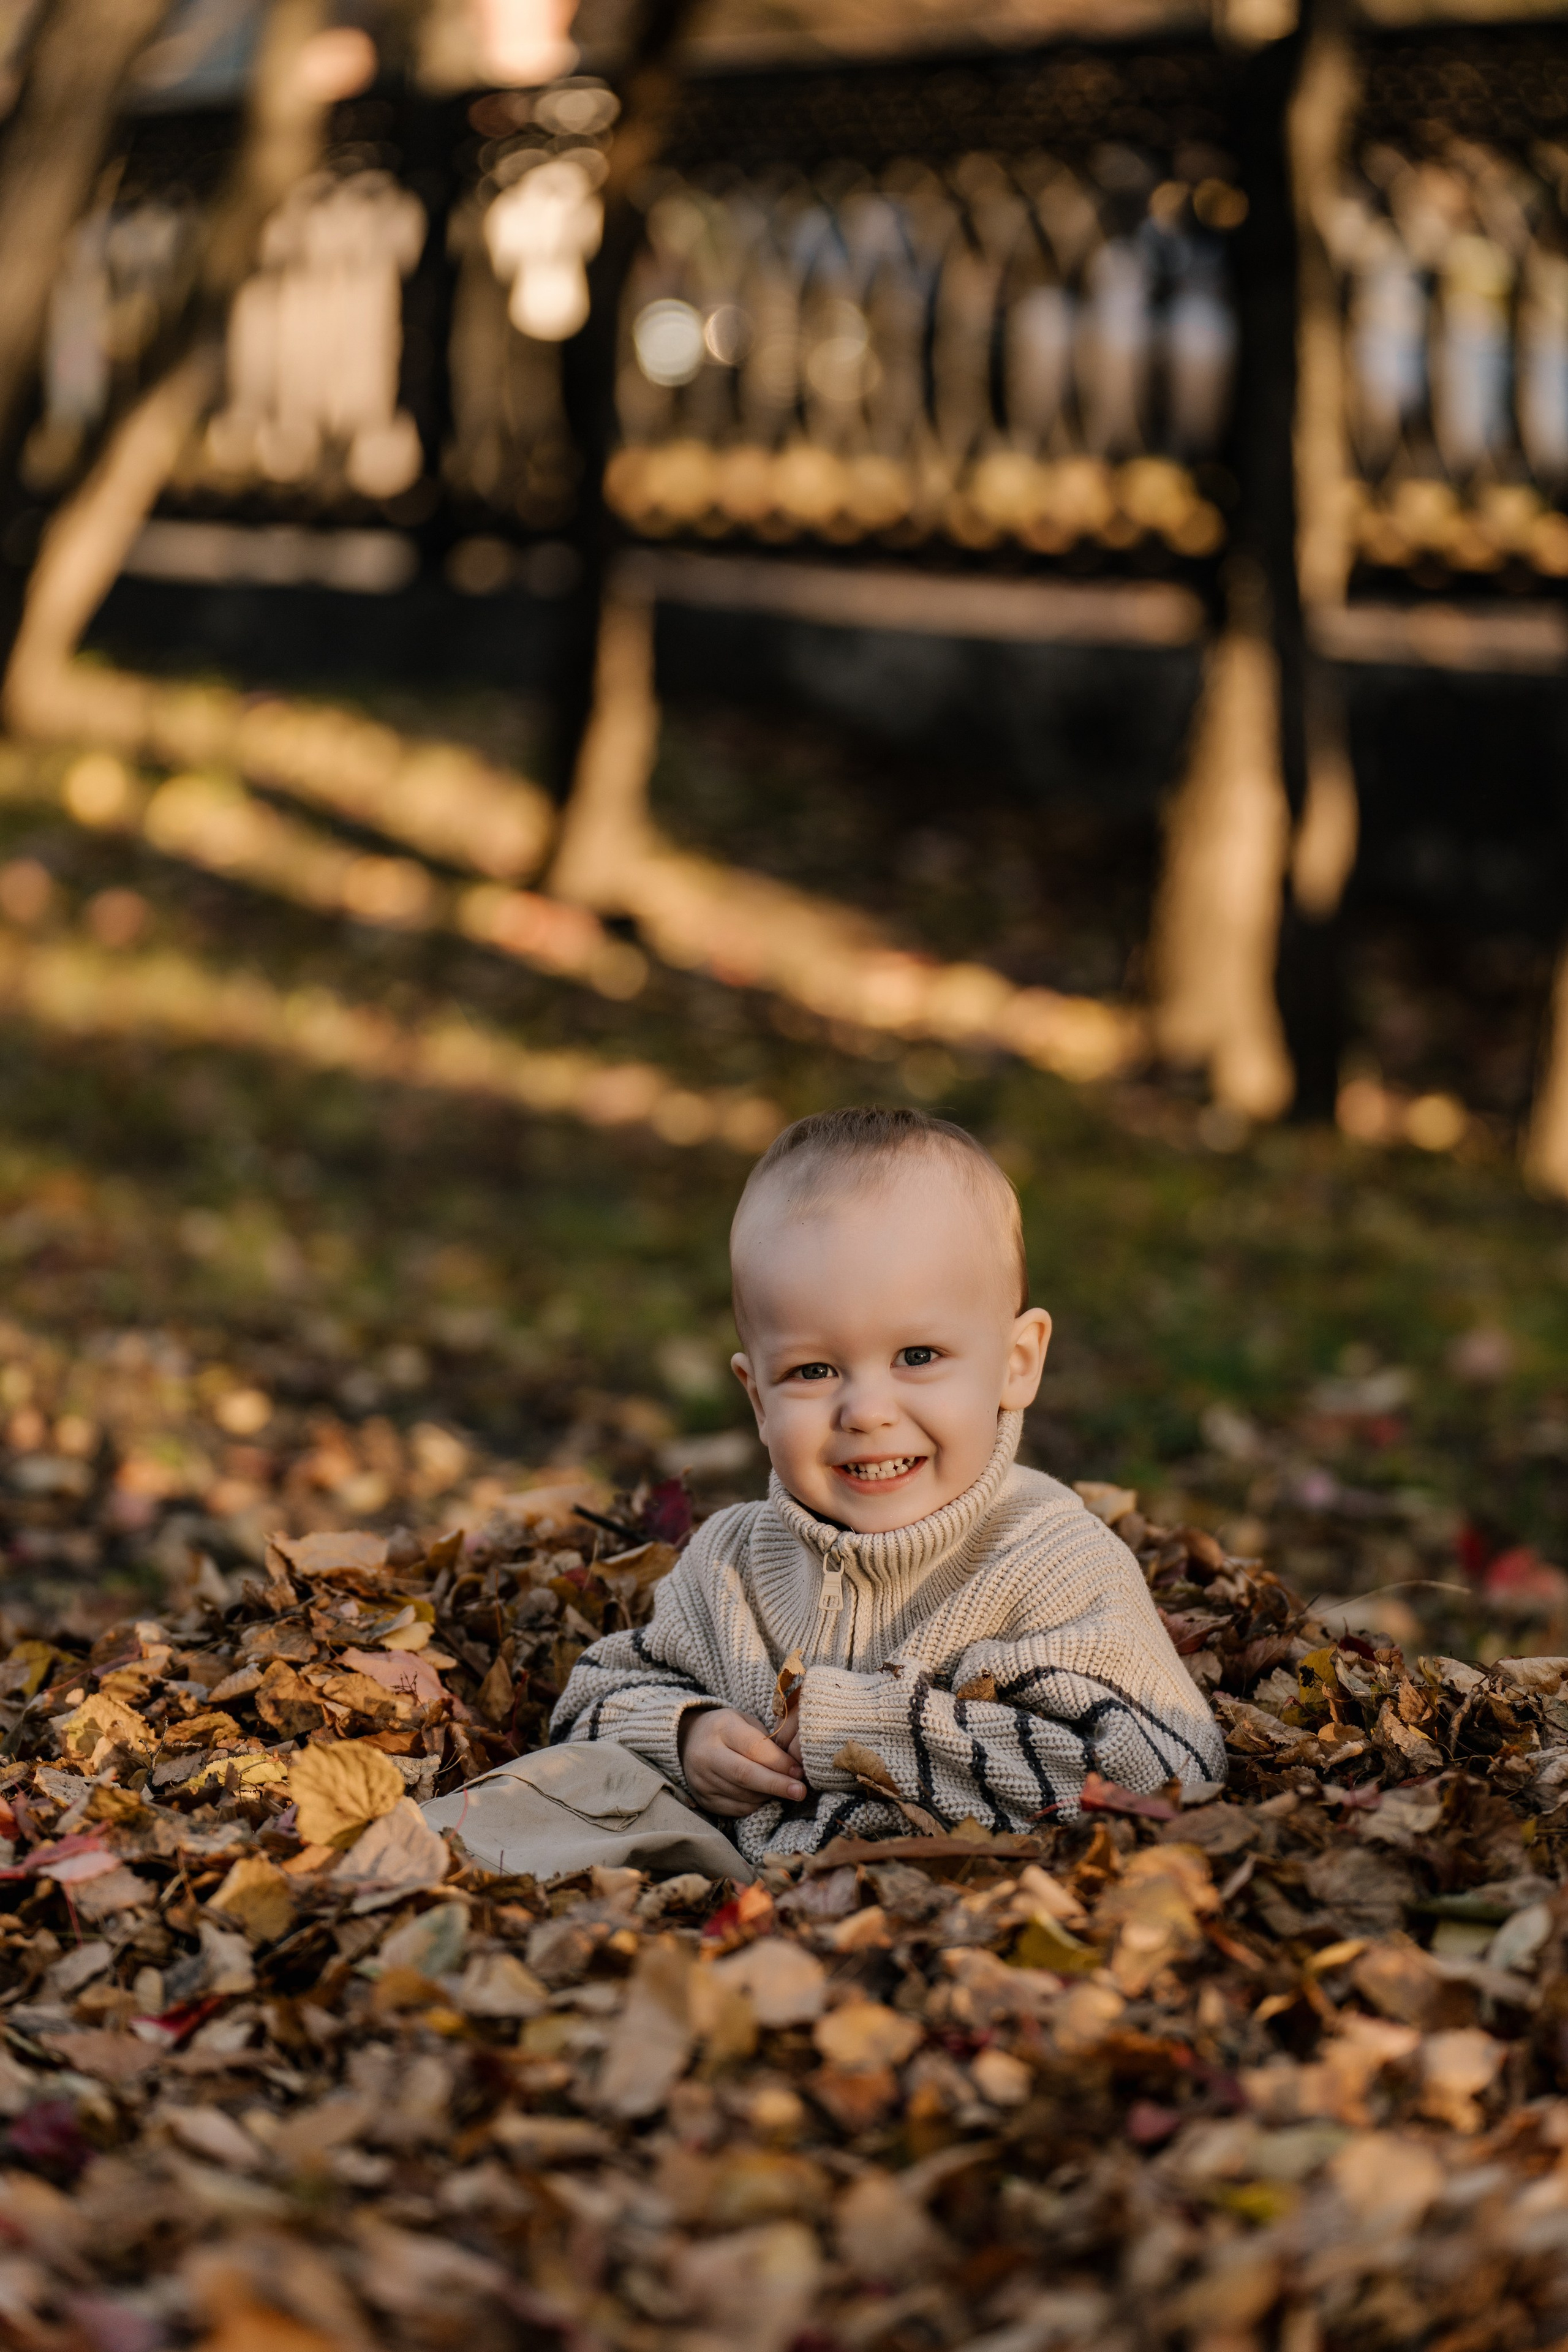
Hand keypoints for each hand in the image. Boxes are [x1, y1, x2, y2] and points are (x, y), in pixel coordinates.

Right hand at [679, 1706, 806, 1815]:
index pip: (753, 1748)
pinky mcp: (704, 1799)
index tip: (799, 1771)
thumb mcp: (746, 1722)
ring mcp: (702, 1780)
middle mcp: (707, 1755)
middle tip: (800, 1791)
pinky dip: (756, 1804)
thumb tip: (794, 1767)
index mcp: (721, 1728)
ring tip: (783, 1790)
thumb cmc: (728, 1729)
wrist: (689, 1740)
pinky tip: (764, 1796)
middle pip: (745, 1775)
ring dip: (768, 1795)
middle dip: (776, 1784)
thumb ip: (767, 1741)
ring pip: (743, 1795)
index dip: (779, 1762)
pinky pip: (737, 1808)